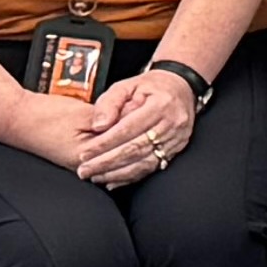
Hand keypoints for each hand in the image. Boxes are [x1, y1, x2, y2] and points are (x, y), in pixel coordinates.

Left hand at [68, 67, 200, 188]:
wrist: (181, 88)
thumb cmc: (150, 87)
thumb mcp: (126, 86)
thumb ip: (109, 103)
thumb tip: (98, 126)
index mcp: (160, 104)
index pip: (128, 129)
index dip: (104, 143)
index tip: (84, 153)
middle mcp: (172, 123)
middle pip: (136, 149)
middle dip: (106, 162)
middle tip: (84, 170)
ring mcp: (177, 139)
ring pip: (144, 162)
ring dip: (117, 173)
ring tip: (95, 177)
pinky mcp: (176, 150)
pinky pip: (152, 167)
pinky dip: (131, 177)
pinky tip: (113, 180)